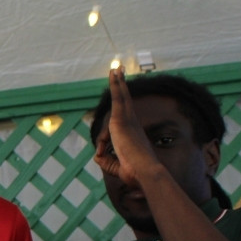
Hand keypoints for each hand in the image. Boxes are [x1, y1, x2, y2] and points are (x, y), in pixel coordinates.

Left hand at [94, 67, 162, 187]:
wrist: (144, 171)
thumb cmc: (133, 172)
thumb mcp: (114, 166)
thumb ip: (104, 160)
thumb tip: (97, 154)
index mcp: (133, 134)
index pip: (122, 121)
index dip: (112, 124)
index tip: (110, 127)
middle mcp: (132, 124)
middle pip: (125, 102)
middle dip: (122, 88)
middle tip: (119, 73)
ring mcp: (127, 121)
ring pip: (122, 97)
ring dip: (118, 82)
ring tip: (115, 68)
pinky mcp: (120, 120)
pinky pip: (118, 98)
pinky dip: (116, 86)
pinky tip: (114, 73)